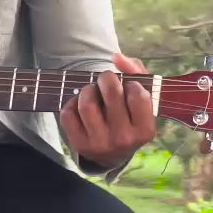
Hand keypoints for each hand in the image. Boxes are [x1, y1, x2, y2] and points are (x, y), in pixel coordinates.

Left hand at [59, 52, 154, 169]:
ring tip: (92, 92)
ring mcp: (99, 143)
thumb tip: (116, 57)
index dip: (132, 84)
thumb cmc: (129, 120)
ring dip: (88, 90)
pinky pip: (68, 114)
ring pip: (87, 103)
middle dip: (107, 78)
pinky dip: (72, 103)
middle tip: (105, 80)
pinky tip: (80, 106)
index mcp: (144, 130)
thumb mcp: (141, 101)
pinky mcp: (79, 144)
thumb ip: (136, 72)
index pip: (138, 95)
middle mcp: (123, 139)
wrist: (112, 155)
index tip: (128, 88)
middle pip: (111, 93)